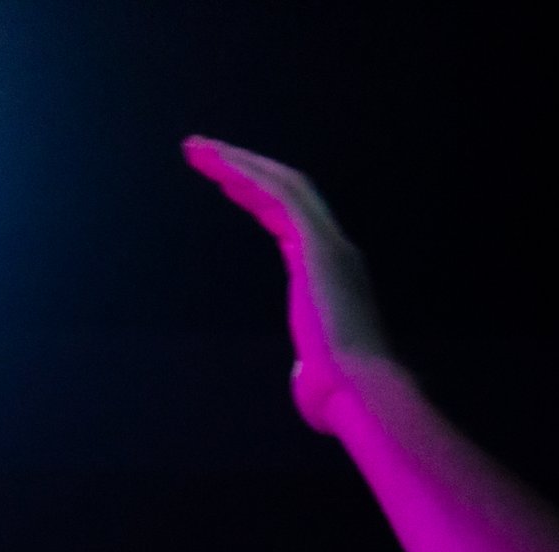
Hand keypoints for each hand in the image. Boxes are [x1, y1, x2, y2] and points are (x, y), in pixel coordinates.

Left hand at [184, 135, 396, 434]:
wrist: (362, 394)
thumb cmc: (338, 396)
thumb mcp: (316, 374)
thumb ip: (310, 364)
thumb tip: (308, 372)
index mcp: (331, 274)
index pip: (290, 218)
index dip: (257, 194)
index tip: (224, 180)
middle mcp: (334, 249)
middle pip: (287, 189)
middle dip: (244, 165)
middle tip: (200, 149)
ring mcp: (328, 244)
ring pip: (282, 183)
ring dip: (238, 161)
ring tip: (196, 148)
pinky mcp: (318, 247)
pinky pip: (280, 196)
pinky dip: (248, 175)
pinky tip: (218, 166)